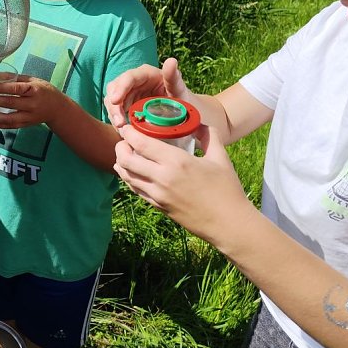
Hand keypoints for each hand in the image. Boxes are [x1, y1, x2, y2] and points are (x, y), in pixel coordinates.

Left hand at [0, 74, 59, 128]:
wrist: (57, 109)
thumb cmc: (44, 90)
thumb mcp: (32, 80)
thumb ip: (13, 77)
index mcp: (34, 90)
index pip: (17, 89)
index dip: (2, 88)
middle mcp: (32, 104)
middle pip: (11, 103)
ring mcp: (29, 116)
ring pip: (10, 118)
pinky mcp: (27, 125)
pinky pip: (11, 126)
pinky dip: (0, 125)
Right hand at [104, 58, 190, 127]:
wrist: (179, 109)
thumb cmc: (179, 96)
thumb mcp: (178, 87)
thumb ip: (173, 76)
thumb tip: (171, 61)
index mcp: (145, 73)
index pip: (129, 77)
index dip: (120, 88)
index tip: (115, 101)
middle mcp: (133, 81)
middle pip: (114, 89)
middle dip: (114, 106)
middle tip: (120, 124)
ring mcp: (127, 92)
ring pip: (112, 101)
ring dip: (114, 115)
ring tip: (122, 130)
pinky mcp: (125, 104)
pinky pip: (116, 111)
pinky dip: (117, 121)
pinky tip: (123, 131)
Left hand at [113, 123, 253, 244]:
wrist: (228, 224)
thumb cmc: (227, 189)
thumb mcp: (220, 157)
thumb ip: (209, 136)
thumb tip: (199, 123)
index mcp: (177, 162)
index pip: (140, 143)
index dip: (129, 132)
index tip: (129, 126)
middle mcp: (162, 178)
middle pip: (126, 159)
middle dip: (120, 146)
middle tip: (125, 140)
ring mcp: (158, 194)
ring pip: (126, 176)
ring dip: (121, 162)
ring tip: (125, 153)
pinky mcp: (158, 206)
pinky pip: (135, 189)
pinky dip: (129, 177)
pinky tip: (132, 171)